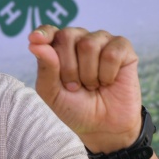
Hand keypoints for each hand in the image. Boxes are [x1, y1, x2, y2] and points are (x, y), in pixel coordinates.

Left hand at [28, 26, 141, 151]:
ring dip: (89, 74)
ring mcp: (103, 41)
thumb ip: (45, 69)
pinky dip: (107, 74)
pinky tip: (108, 81)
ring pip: (89, 45)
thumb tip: (35, 43)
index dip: (43, 33)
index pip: (50, 31)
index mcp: (60, 47)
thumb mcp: (53, 94)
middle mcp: (81, 39)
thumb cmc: (76, 108)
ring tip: (92, 85)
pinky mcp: (123, 48)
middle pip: (67, 36)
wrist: (103, 127)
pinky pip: (111, 53)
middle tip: (75, 86)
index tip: (36, 39)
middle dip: (68, 68)